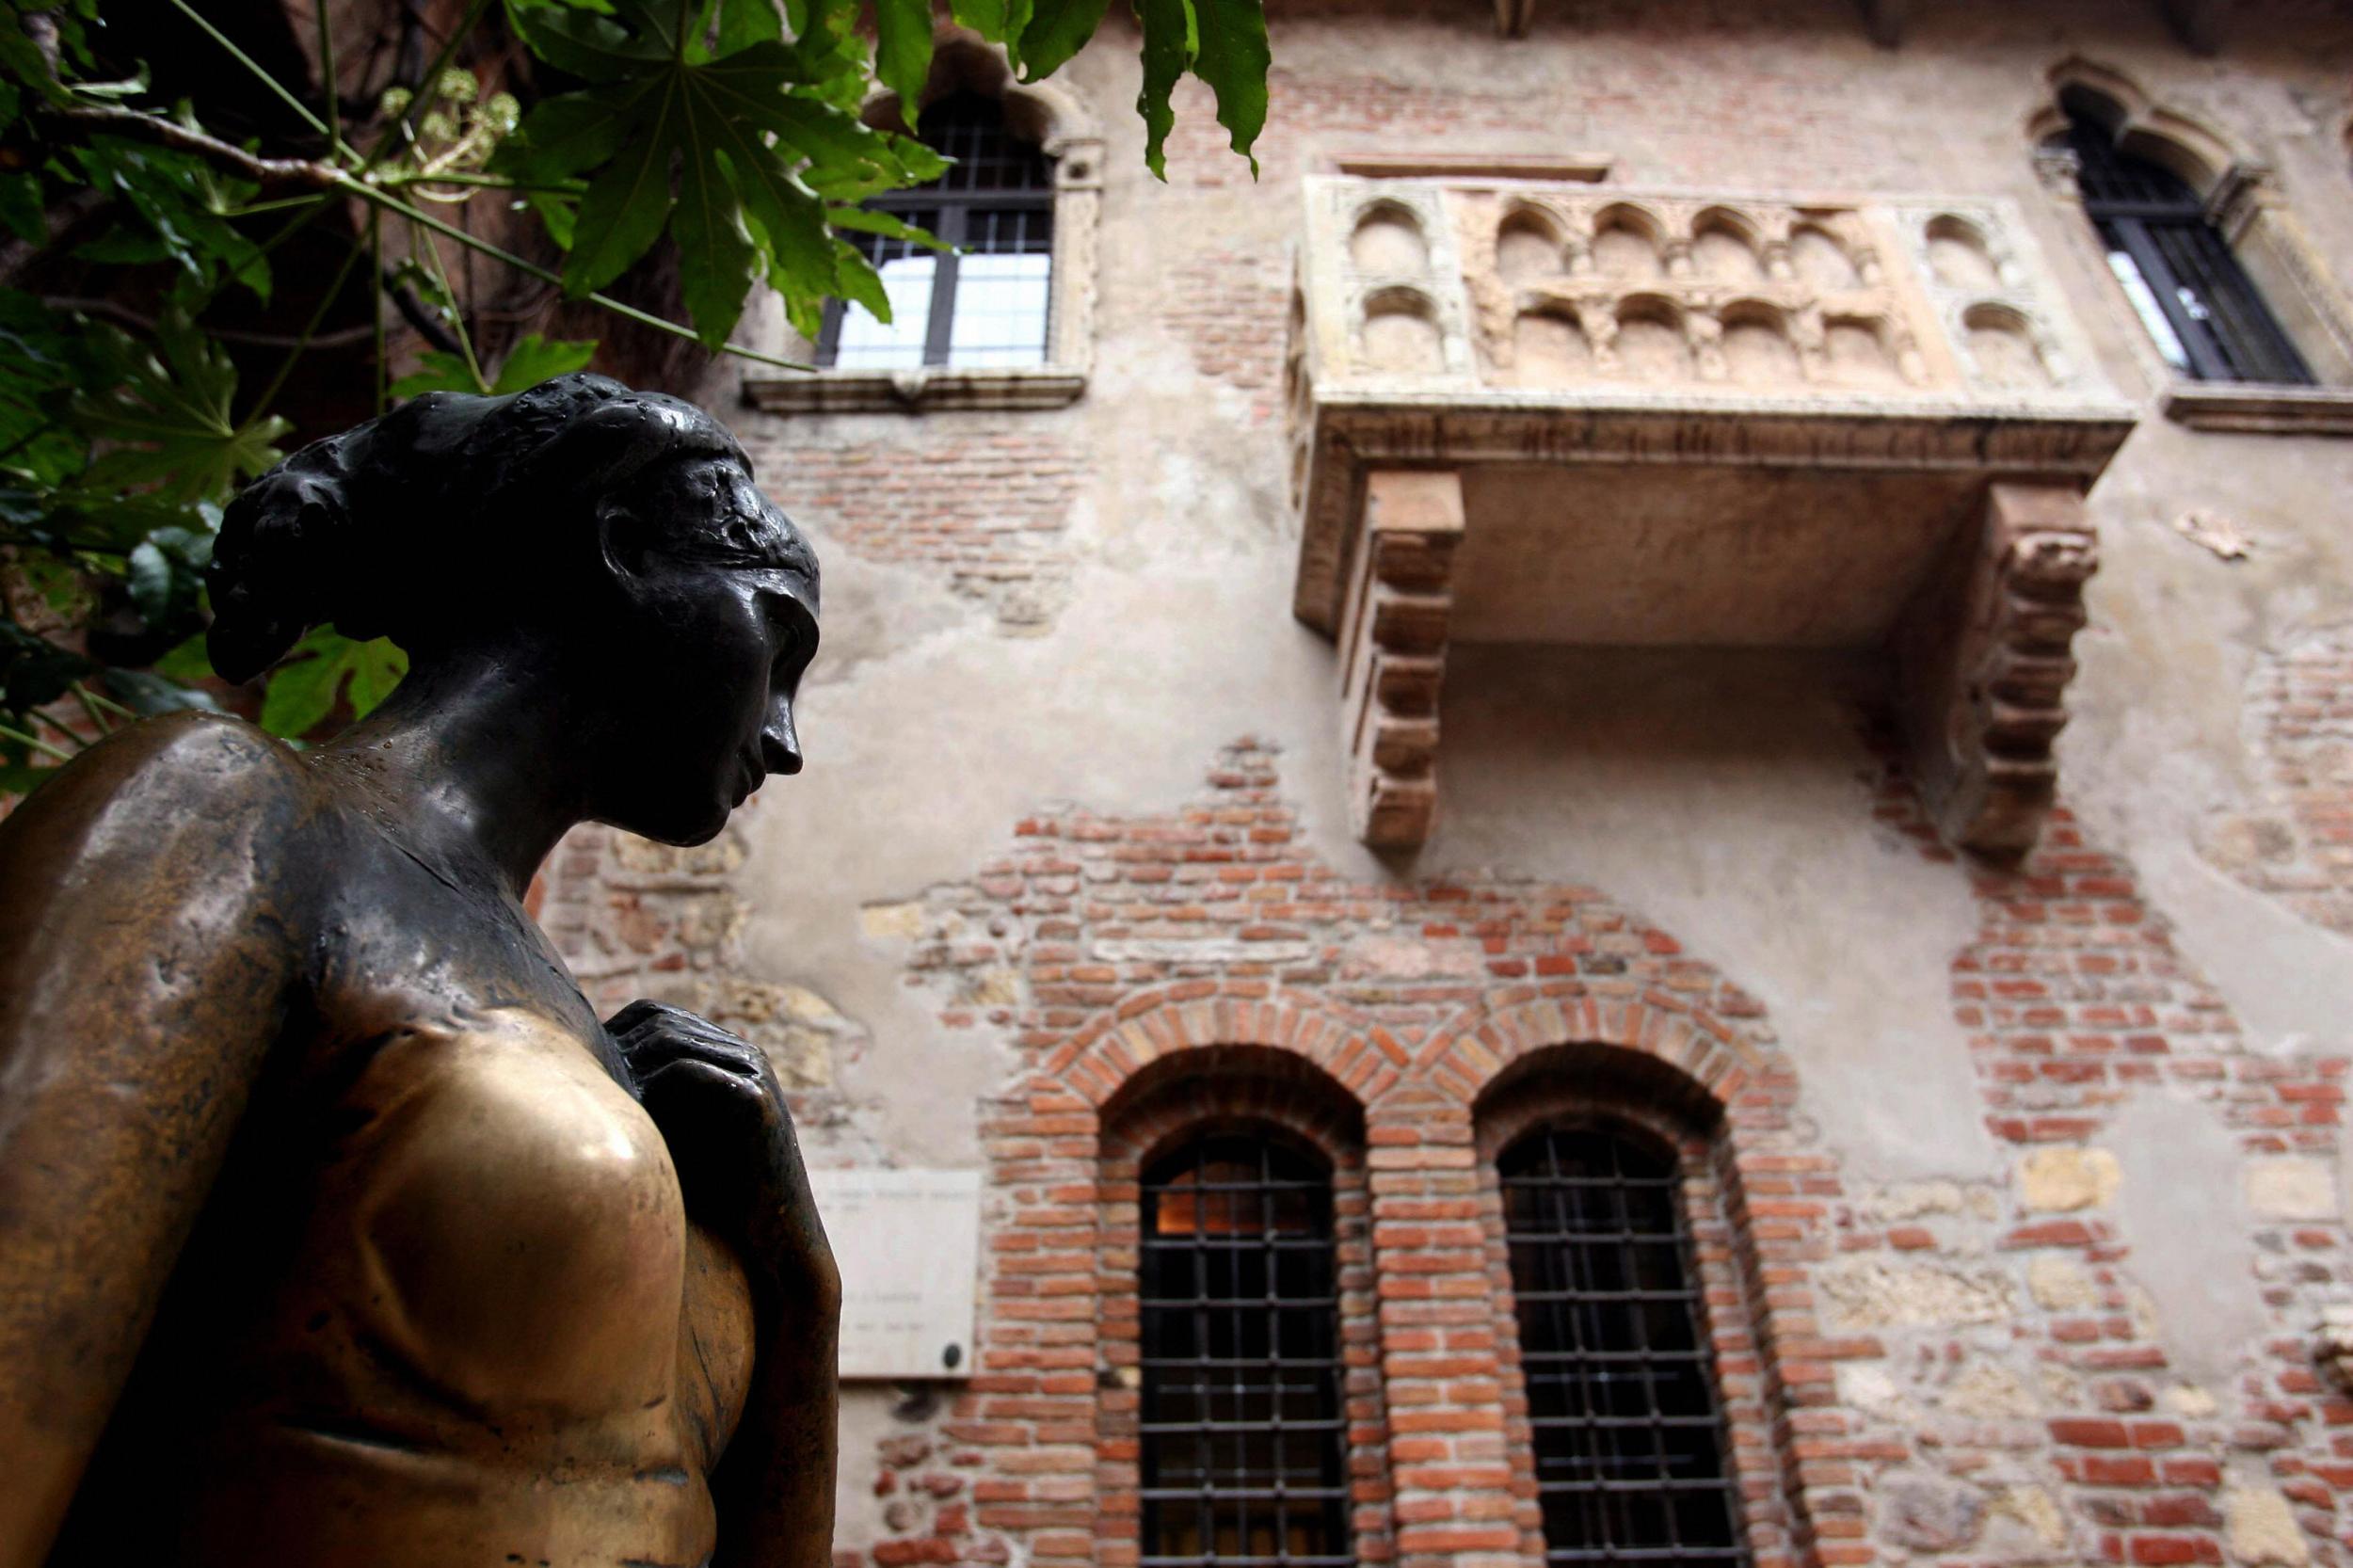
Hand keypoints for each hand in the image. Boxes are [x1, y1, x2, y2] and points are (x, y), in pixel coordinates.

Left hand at [606, 1000, 836, 1309]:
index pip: (653, 1012)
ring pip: (669, 1042)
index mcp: (725, 1056)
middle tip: (580, 1082)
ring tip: (597, 1100)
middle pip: (657, 1019)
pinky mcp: (756, 1101)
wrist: (775, 1238)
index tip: (578, 1069)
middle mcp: (742, 1056)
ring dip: (626, 1068)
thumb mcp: (673, 1137)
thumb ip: (643, 1105)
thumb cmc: (718, 1196)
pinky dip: (648, 1090)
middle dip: (613, 1047)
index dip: (611, 1033)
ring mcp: (753, 1074)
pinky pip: (687, 1072)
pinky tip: (626, 1120)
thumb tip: (577, 1085)